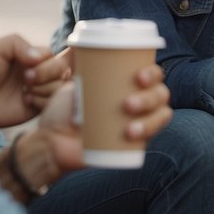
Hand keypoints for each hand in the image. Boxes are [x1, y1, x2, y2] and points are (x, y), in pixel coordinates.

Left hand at [0, 34, 67, 128]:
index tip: (31, 66)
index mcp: (29, 56)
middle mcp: (37, 73)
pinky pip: (52, 105)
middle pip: (63, 70)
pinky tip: (25, 102)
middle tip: (26, 79)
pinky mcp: (33, 109)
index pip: (56, 54)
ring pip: (61, 88)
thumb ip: (19, 44)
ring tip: (24, 92)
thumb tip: (40, 57)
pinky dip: (43, 102)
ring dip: (46, 88)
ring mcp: (36, 91)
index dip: (49, 61)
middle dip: (48, 74)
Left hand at [36, 63, 171, 171]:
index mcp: (127, 81)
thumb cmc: (62, 110)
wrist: (52, 142)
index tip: (138, 77)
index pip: (152, 73)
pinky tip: (132, 136)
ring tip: (129, 129)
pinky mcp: (135, 142)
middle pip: (160, 94)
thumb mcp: (70, 88)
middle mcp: (138, 98)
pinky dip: (147, 135)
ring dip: (150, 120)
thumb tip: (91, 70)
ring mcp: (139, 120)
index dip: (152, 73)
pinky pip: (151, 137)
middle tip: (127, 104)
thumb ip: (84, 79)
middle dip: (148, 98)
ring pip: (161, 115)